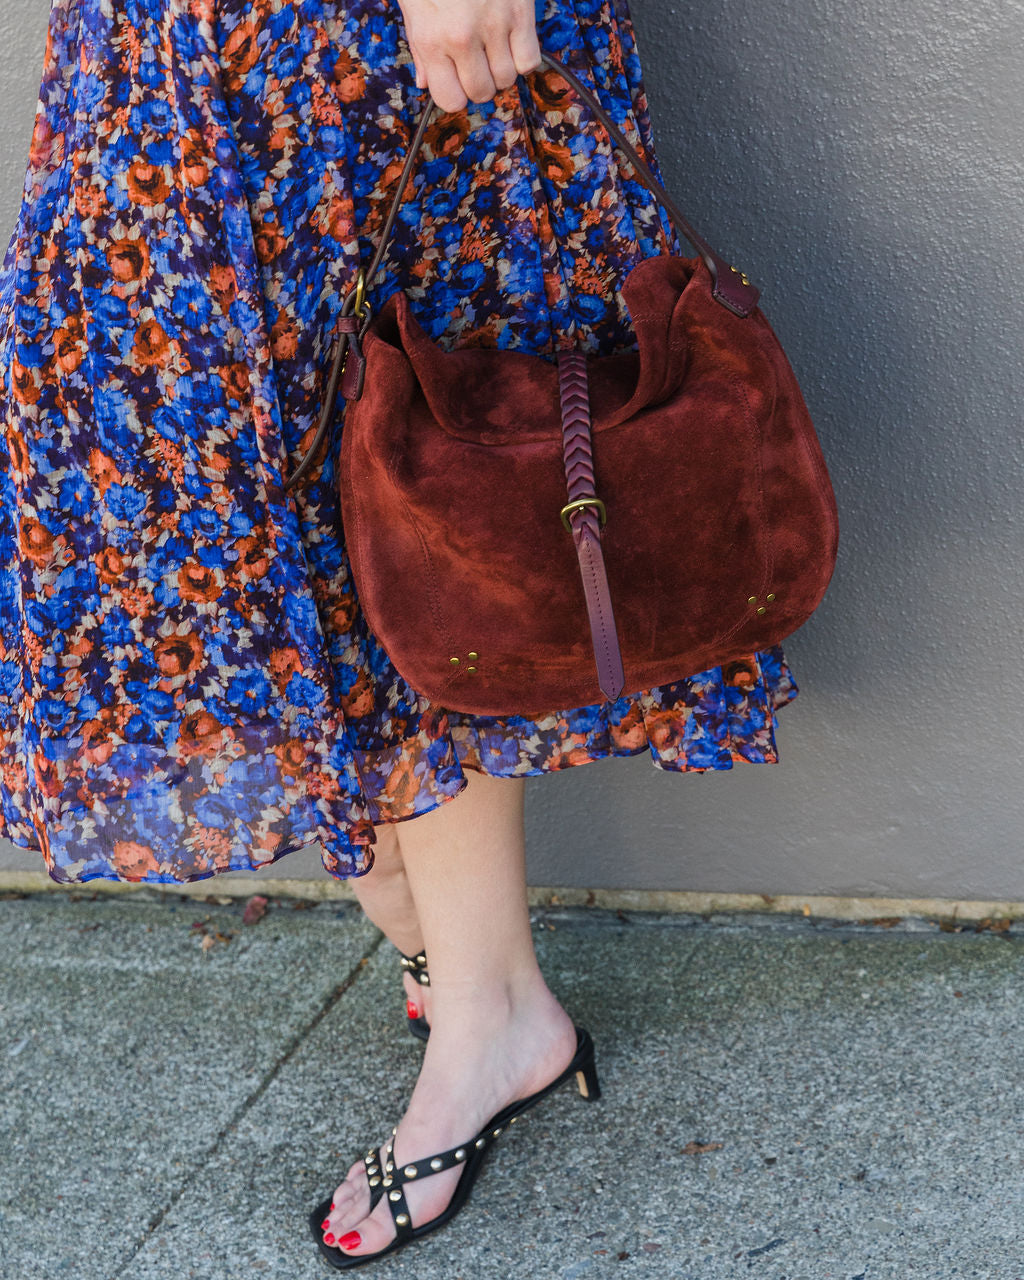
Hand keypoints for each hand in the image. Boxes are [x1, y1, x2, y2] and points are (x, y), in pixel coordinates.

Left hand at [394, 0, 541, 113]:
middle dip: (479, 82)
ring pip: (507, 79)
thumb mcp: (414, 4)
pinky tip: (511, 40)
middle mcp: (463, 38)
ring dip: (501, 69)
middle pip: (482, 93)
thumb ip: (421, 46)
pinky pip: (529, 60)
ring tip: (492, 46)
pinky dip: (522, 56)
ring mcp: (495, 25)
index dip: (455, 94)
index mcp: (432, 38)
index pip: (451, 101)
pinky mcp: (521, 11)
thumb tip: (427, 82)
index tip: (456, 80)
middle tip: (476, 62)